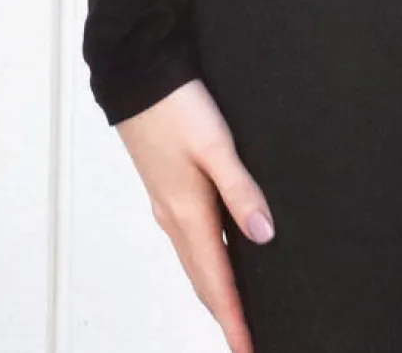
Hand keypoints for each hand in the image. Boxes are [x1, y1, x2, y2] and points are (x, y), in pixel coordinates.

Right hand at [116, 77, 274, 352]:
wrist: (138, 76)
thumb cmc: (176, 107)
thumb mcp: (216, 145)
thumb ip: (241, 190)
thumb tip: (263, 235)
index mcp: (188, 213)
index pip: (216, 281)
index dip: (235, 318)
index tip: (249, 347)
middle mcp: (174, 217)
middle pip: (203, 280)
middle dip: (224, 314)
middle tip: (246, 340)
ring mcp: (167, 204)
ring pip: (194, 261)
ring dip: (213, 291)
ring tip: (235, 312)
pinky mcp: (167, 187)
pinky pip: (189, 240)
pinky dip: (204, 262)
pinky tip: (217, 257)